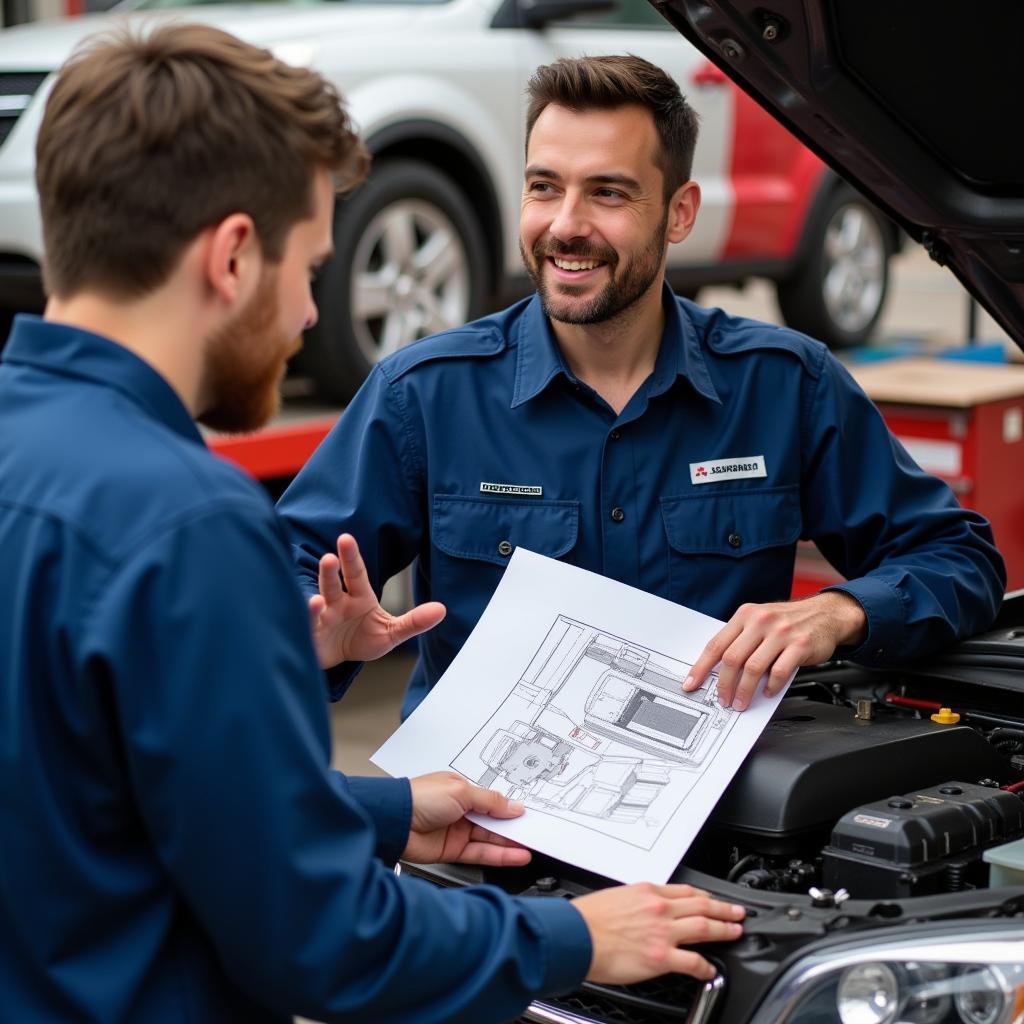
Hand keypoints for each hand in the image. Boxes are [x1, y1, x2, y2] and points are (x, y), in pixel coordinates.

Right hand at [308, 533, 444, 667]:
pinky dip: (307, 629)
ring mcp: (321, 620)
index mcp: (358, 597)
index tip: (345, 538)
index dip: (351, 557)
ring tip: (317, 600)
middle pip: (332, 584)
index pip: (356, 574)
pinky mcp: (310, 638)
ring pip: (316, 607)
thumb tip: (442, 609)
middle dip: (330, 571)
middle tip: (330, 557)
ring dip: (315, 604)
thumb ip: (414, 621)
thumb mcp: (391, 632)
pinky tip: (307, 625)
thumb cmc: (362, 639)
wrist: (339, 660)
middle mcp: (336, 603)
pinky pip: (308, 631)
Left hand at [403, 772, 531, 867]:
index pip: (492, 800)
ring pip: (490, 839)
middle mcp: (460, 811)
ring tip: (531, 846)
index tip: (529, 813)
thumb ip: (490, 802)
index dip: (509, 807)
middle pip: (493, 821)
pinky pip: (481, 854)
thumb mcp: (461, 791)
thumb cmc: (419, 798)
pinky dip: (500, 856)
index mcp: (460, 790)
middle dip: (513, 826)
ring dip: (510, 843)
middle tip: (535, 831)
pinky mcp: (453, 851)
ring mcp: (457, 832)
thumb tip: (514, 806)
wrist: (394, 821)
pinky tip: (516, 855)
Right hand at [573, 883, 744, 983]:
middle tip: (738, 913)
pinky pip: (693, 961)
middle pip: (701, 905)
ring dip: (723, 930)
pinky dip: (705, 966)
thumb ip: (637, 901)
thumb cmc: (588, 919)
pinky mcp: (661, 957)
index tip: (712, 899)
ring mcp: (663, 932)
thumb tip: (646, 908)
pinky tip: (710, 969)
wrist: (576, 936)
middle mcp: (659, 908)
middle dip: (724, 909)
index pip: (685, 891)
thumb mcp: (616, 896)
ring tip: (734, 932)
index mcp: (648, 891)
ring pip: (704, 927)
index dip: (704, 895)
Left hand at [683, 591, 866, 710]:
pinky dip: (771, 686)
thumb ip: (740, 640)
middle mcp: (761, 621)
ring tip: (741, 703)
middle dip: (723, 684)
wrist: (825, 614)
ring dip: (744, 690)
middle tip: (722, 700)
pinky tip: (768, 692)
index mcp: (745, 615)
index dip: (701, 667)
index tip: (691, 683)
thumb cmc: (787, 622)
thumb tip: (717, 671)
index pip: (716, 644)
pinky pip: (780, 671)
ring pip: (753, 667)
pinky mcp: (800, 645)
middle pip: (732, 658)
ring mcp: (781, 633)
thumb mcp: (759, 621)